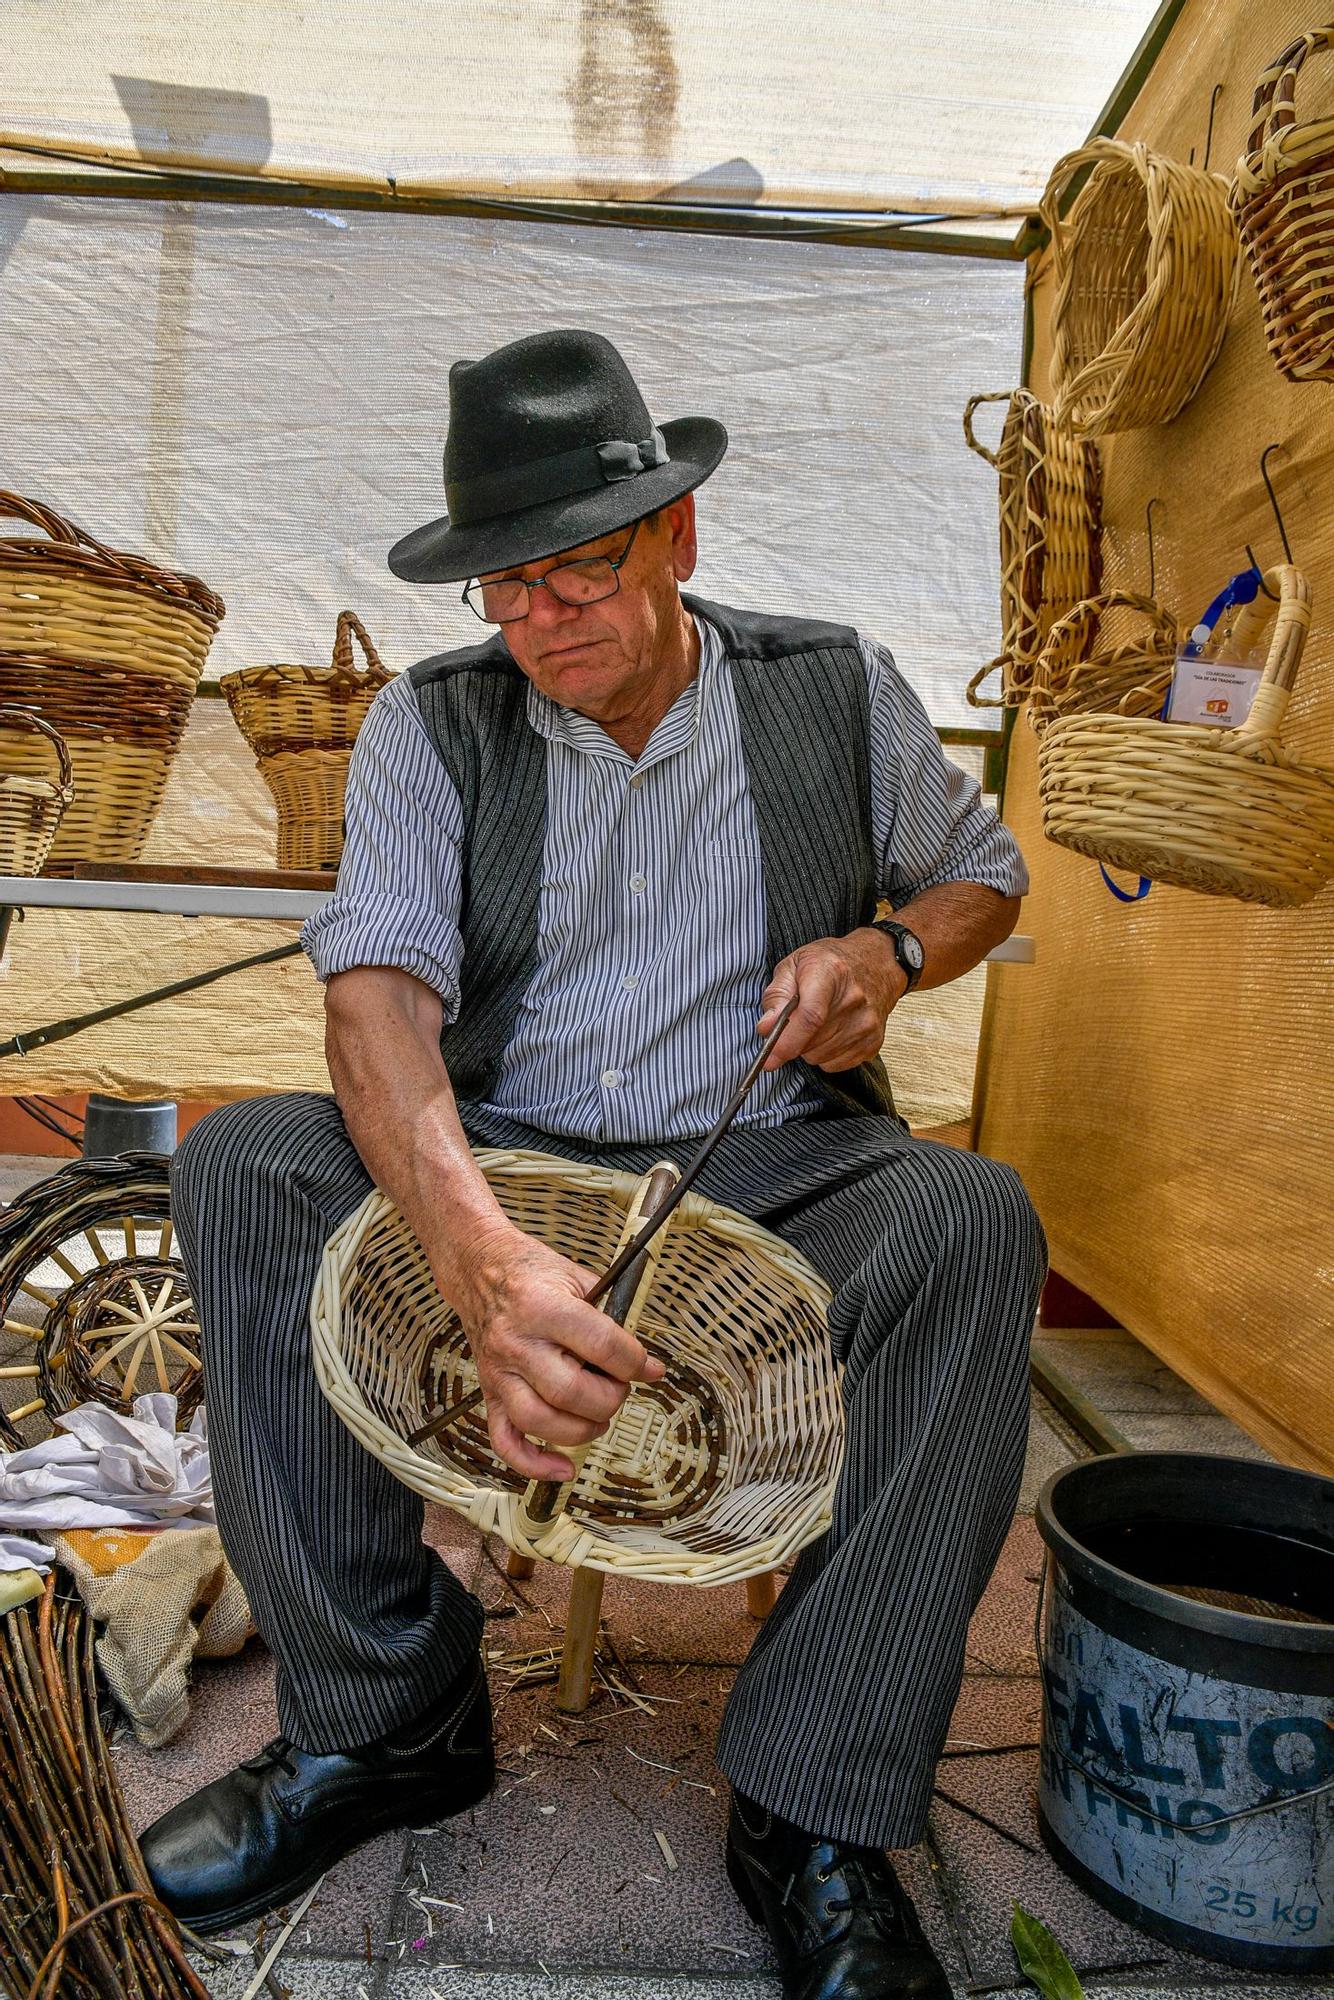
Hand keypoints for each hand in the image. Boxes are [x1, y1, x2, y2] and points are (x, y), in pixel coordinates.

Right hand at [445, 1223, 666, 1481]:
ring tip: (598, 1415)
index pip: (601, 1345)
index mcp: (542, 1306)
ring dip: (582, 1429)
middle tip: (620, 1386)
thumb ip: (609, 1317)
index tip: (651, 1368)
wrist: (478, 1267)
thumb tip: (643, 1362)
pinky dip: (534, 1464)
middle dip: (611, 1398)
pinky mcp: (488, 1392)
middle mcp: (516, 1342)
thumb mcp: (575, 1275)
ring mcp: (499, 1371)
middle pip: (572, 1392)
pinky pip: (505, 1441)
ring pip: (541, 1421)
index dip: (635, 1362)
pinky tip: (562, 1468)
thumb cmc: (530, 1270)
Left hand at [757, 931, 905, 1072]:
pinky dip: (825, 1054)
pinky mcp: (874, 1041)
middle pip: (810, 1042)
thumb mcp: (794, 965)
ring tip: (818, 1022)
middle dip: (793, 1040)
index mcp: (830, 973)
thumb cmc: (831, 963)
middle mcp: (854, 999)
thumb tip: (766, 1028)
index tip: (770, 1057)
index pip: (810, 1017)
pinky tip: (831, 1032)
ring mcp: (867, 1023)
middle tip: (796, 1021)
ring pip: (819, 1058)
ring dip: (809, 1047)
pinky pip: (834, 1065)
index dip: (787, 1041)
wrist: (876, 963)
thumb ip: (776, 996)